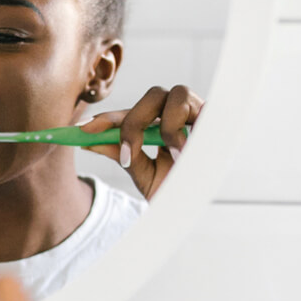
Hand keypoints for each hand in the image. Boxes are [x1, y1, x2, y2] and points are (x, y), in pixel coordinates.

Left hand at [79, 84, 203, 198]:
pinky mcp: (216, 117)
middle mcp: (177, 113)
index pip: (130, 113)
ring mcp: (197, 112)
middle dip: (133, 121)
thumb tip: (88, 142)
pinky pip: (197, 108)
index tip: (84, 130)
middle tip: (127, 154)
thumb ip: (120, 154)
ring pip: (173, 93)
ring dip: (165, 125)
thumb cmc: (175, 187)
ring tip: (171, 155)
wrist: (202, 207)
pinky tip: (184, 152)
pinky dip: (185, 129)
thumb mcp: (142, 174)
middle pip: (151, 95)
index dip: (107, 117)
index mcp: (157, 124)